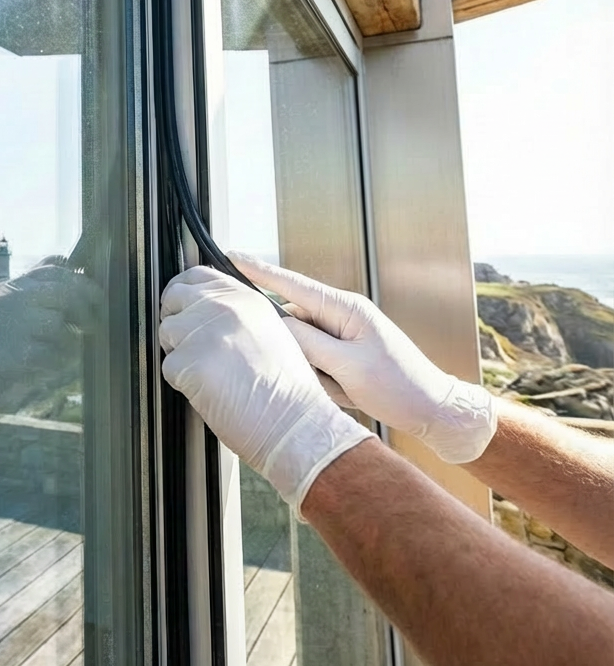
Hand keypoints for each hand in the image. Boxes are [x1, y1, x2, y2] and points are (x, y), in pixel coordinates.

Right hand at [0, 261, 100, 452]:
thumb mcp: (5, 313)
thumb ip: (32, 292)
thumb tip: (68, 268)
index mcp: (7, 289)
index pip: (52, 269)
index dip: (81, 280)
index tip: (97, 295)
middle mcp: (6, 300)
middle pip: (62, 291)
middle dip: (85, 308)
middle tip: (92, 325)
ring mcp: (6, 325)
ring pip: (58, 324)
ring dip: (67, 344)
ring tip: (58, 356)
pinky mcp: (9, 354)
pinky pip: (51, 354)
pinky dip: (56, 364)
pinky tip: (46, 370)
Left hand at [160, 266, 372, 511]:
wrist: (293, 422)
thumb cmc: (286, 388)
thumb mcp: (269, 329)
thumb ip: (236, 312)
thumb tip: (204, 307)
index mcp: (243, 296)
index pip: (196, 275)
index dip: (183, 291)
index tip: (181, 304)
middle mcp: (222, 306)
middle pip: (174, 298)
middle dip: (176, 320)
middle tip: (192, 346)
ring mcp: (203, 331)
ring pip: (167, 333)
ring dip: (180, 353)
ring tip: (211, 373)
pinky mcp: (188, 360)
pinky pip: (169, 367)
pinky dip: (182, 382)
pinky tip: (209, 390)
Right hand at [227, 252, 496, 463]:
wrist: (434, 410)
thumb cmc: (399, 387)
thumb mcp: (349, 367)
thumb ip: (309, 344)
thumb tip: (278, 324)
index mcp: (345, 309)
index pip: (292, 284)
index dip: (258, 270)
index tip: (231, 255)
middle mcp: (341, 316)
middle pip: (293, 318)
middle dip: (289, 343)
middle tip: (311, 367)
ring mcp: (342, 334)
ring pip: (302, 343)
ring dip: (310, 367)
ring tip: (339, 388)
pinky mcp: (343, 353)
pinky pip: (315, 359)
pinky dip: (320, 377)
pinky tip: (341, 391)